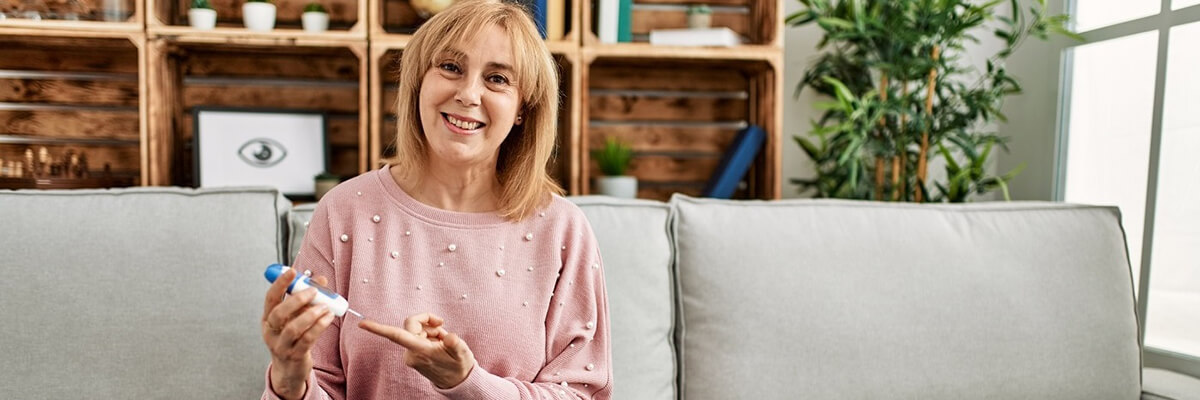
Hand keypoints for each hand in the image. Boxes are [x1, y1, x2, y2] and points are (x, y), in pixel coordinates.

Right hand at [262, 269, 336, 399]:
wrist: (289, 368)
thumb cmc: (292, 338)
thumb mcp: (295, 317)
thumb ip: (306, 298)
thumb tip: (320, 279)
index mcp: (268, 318)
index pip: (270, 298)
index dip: (280, 283)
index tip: (292, 271)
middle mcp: (271, 331)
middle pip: (279, 313)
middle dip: (297, 299)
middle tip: (314, 291)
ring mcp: (281, 345)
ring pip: (293, 328)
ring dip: (311, 314)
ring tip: (325, 306)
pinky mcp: (294, 355)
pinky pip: (307, 339)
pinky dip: (319, 326)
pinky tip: (328, 318)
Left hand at [359, 313, 474, 388]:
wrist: (457, 381)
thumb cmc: (459, 366)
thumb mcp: (462, 353)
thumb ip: (455, 344)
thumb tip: (449, 336)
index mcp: (421, 351)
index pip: (396, 336)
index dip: (378, 329)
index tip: (362, 324)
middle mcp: (412, 354)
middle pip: (411, 325)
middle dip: (427, 321)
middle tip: (441, 323)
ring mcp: (411, 355)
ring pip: (416, 330)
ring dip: (431, 330)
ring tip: (443, 340)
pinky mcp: (413, 354)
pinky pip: (417, 336)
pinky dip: (429, 336)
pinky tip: (438, 343)